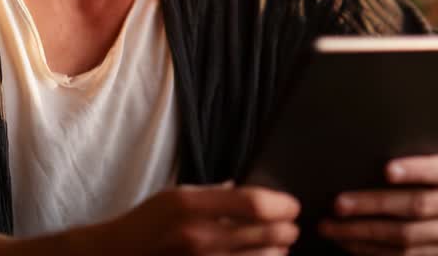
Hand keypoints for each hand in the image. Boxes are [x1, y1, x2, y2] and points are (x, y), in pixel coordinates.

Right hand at [93, 183, 300, 254]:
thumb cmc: (144, 226)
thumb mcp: (173, 197)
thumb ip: (211, 192)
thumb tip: (244, 188)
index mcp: (190, 206)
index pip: (253, 203)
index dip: (282, 205)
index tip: (292, 207)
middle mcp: (197, 236)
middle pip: (266, 234)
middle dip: (287, 231)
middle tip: (292, 228)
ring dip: (277, 254)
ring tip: (278, 248)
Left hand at [317, 143, 437, 255]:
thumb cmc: (425, 169)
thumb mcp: (426, 155)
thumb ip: (406, 150)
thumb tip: (363, 147)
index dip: (414, 170)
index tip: (386, 170)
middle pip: (416, 206)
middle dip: (374, 205)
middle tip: (338, 204)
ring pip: (405, 237)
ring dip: (363, 233)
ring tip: (330, 226)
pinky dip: (369, 250)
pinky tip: (346, 241)